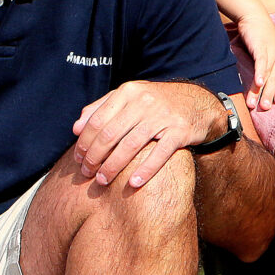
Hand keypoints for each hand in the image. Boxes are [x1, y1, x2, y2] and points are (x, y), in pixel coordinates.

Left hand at [72, 80, 213, 186]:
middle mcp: (144, 101)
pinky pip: (159, 154)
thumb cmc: (156, 103)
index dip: (84, 141)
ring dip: (113, 166)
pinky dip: (145, 170)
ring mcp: (163, 116)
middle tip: (86, 173)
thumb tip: (76, 128)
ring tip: (102, 181)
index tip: (78, 158)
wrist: (198, 103)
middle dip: (94, 157)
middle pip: (111, 134)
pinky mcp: (180, 131)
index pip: (98, 120)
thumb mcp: (130, 98)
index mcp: (129, 92)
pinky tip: (133, 183)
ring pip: (131, 145)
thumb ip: (102, 108)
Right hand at [236, 12, 274, 110]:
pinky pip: (262, 63)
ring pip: (269, 75)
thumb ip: (268, 70)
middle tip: (265, 110)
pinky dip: (259, 74)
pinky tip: (257, 83)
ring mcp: (273, 52)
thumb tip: (263, 88)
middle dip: (270, 96)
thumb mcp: (268, 55)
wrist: (254, 18)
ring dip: (262, 90)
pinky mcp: (262, 47)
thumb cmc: (261, 38)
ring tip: (256, 104)